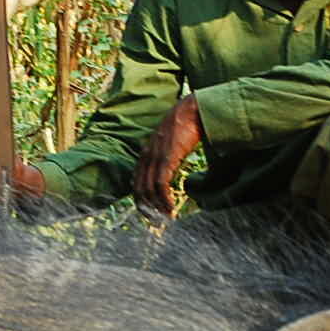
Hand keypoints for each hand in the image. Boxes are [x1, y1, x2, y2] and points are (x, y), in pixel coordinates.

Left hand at [134, 95, 202, 216]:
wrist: (193, 110)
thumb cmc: (186, 125)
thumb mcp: (170, 142)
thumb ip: (166, 155)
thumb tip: (170, 167)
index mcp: (145, 153)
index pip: (136, 182)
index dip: (141, 200)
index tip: (151, 212)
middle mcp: (146, 156)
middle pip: (139, 189)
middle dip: (147, 208)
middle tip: (157, 221)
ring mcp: (156, 157)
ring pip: (149, 190)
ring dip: (157, 207)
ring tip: (166, 217)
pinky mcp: (167, 158)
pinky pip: (161, 184)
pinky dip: (164, 199)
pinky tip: (171, 208)